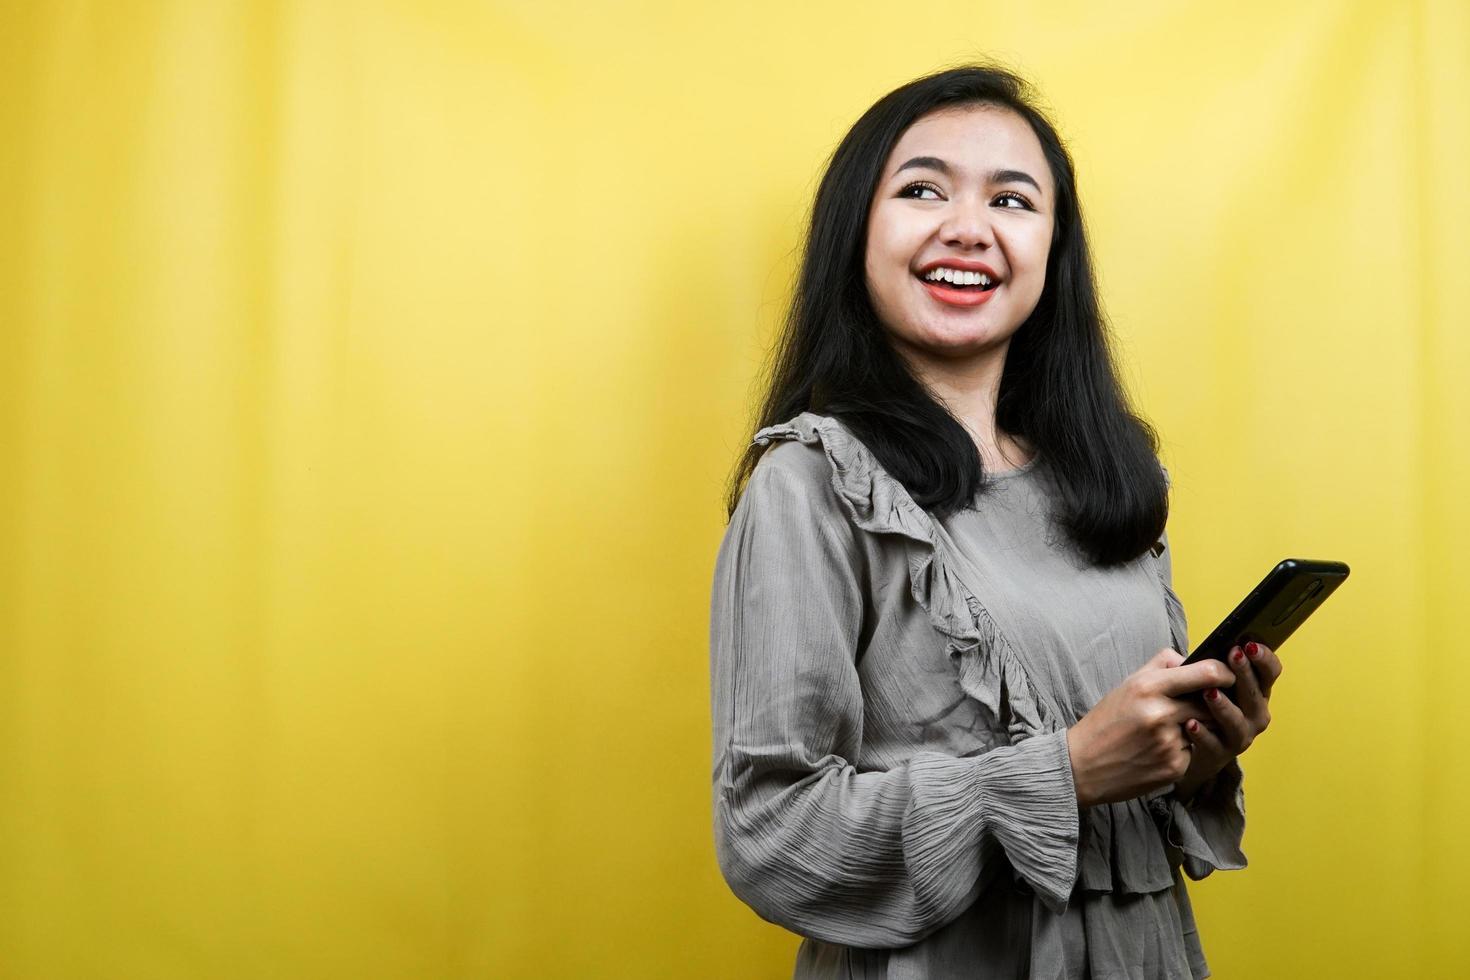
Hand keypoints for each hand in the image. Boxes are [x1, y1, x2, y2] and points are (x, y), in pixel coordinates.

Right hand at [1066, 649, 1235, 806]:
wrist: (1082, 766)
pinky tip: (1159, 750)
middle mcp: (1160, 714)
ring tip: (1167, 730)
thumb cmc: (1105, 722)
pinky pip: (1194, 751)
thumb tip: (1192, 659)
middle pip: (1211, 702)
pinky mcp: (1174, 767)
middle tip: (1199, 704)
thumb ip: (1162, 666)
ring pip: (1205, 728)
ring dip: (1196, 727)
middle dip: (1211, 703)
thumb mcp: (1128, 684)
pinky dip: (1183, 749)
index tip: (1227, 675)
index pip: (1206, 673)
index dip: (1225, 673)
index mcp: (1147, 687)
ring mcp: (1169, 742)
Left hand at [1175, 642, 1281, 801]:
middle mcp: (1254, 715)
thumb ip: (1211, 666)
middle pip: (1256, 696)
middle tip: (1234, 655)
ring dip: (1224, 706)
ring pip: (1237, 723)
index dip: (1264, 658)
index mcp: (1255, 692)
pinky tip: (1190, 723)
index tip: (1251, 644)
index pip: (1270, 673)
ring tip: (1209, 692)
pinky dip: (1203, 734)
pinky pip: (1212, 744)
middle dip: (1246, 675)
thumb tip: (1208, 646)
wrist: (1189, 747)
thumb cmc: (1201, 705)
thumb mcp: (1210, 682)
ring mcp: (1239, 736)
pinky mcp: (1219, 755)